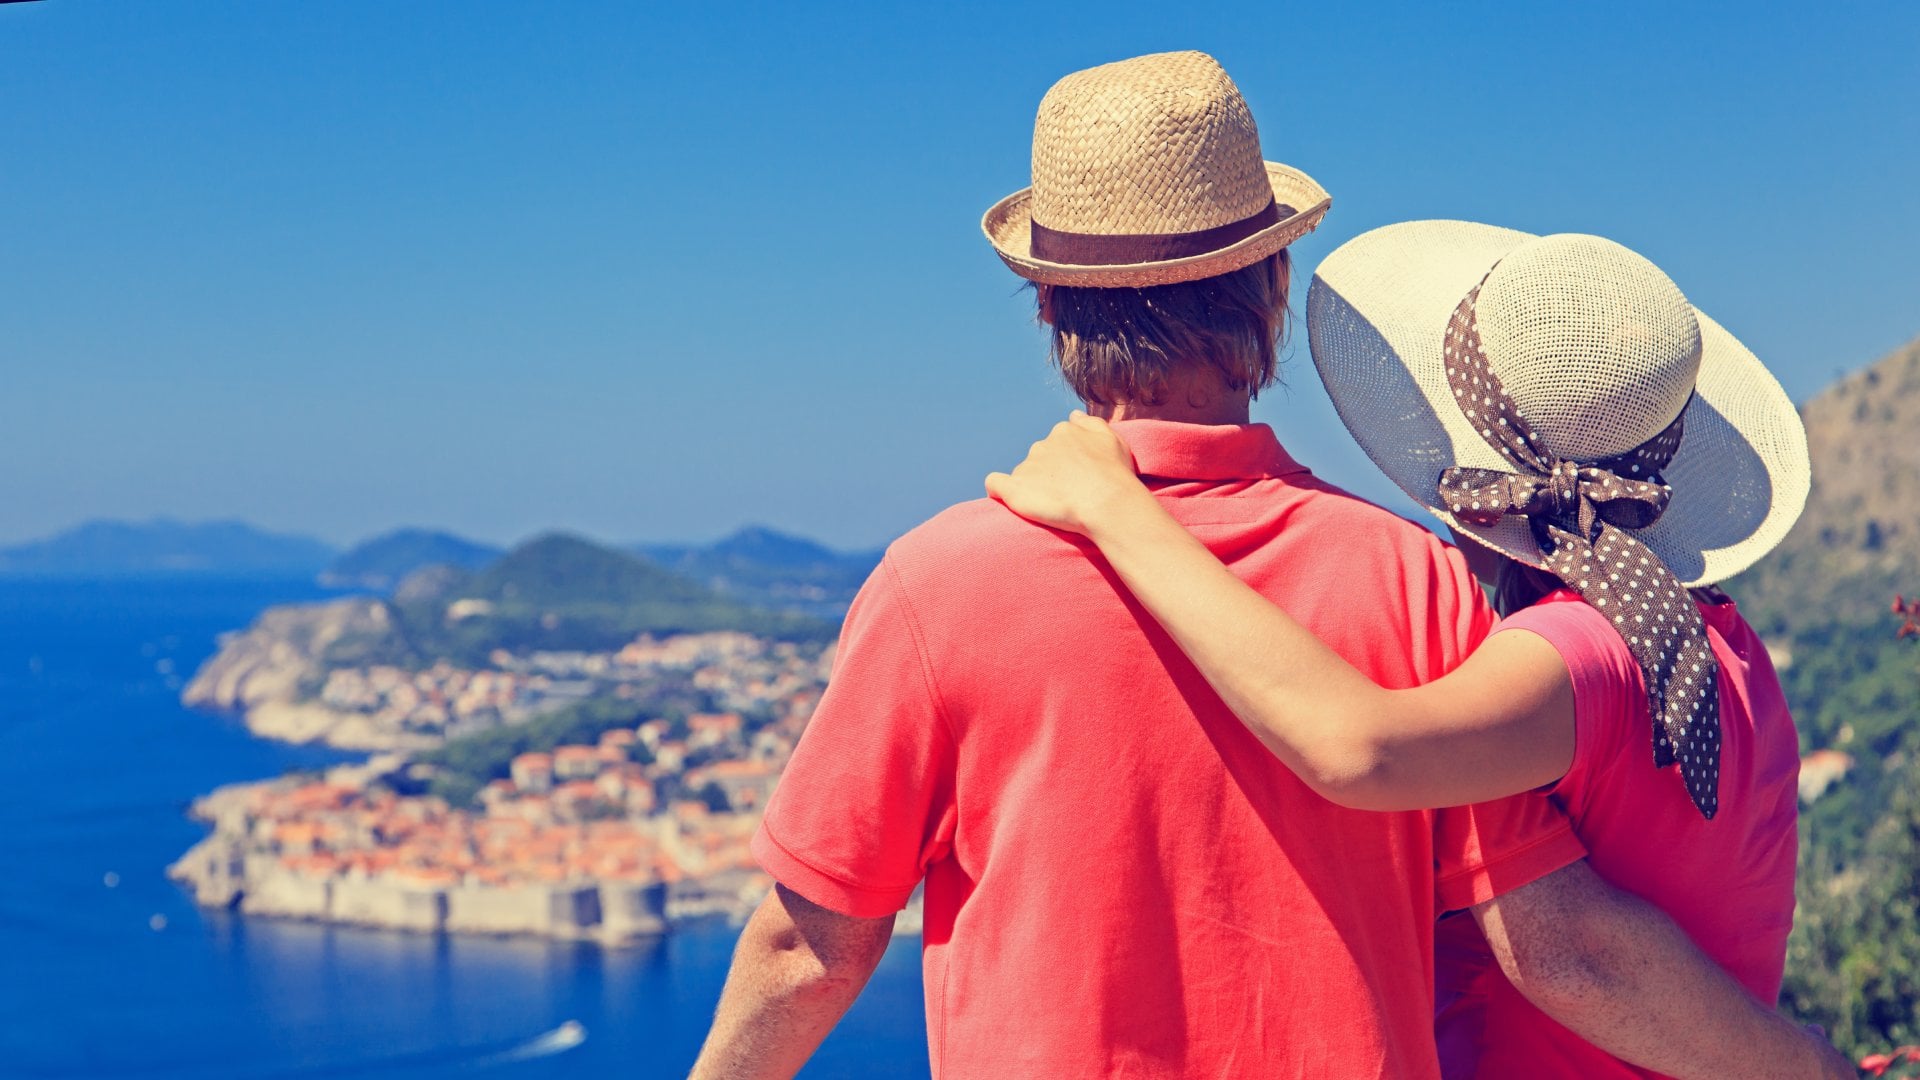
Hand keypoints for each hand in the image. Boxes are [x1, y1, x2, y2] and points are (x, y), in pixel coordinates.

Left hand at [985, 411, 1149, 535]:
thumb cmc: (1115, 474)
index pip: (1057, 444)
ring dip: (1032, 486)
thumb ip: (1090, 423)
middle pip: (1039, 458)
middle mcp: (1042, 445)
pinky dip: (998, 489)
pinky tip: (1005, 497)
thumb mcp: (1114, 439)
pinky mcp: (1014, 488)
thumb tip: (1073, 415)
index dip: (1066, 463)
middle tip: (1067, 494)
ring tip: (1052, 505)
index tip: (1078, 479)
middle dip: (1049, 474)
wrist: (1106, 502)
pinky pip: (994, 484)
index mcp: (1064, 432)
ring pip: (1023, 474)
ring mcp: (1027, 466)